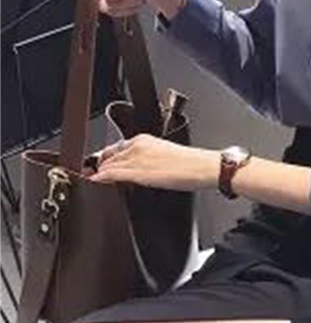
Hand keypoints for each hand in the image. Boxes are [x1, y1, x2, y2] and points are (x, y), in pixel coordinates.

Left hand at [89, 134, 218, 191]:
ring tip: (95, 181)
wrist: (203, 167)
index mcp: (144, 139)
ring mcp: (135, 158)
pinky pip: (110, 174)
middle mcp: (137, 145)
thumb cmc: (192, 164)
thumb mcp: (166, 155)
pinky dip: (100, 178)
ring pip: (106, 164)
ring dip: (98, 173)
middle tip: (94, 175)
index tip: (101, 166)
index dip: (106, 158)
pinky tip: (96, 182)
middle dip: (100, 166)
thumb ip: (148, 158)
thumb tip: (142, 168)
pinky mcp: (137, 172)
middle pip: (108, 155)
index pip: (116, 147)